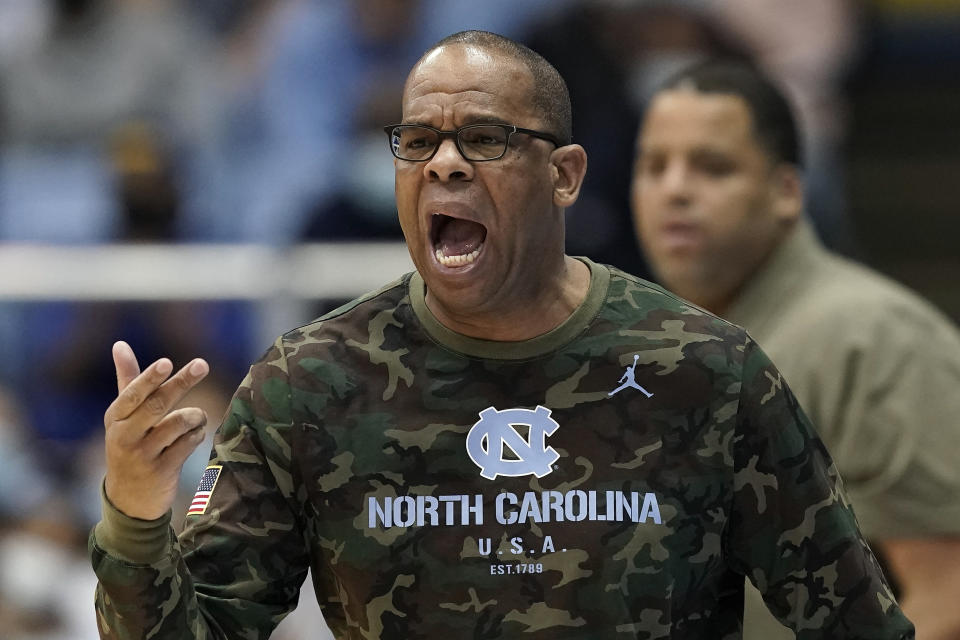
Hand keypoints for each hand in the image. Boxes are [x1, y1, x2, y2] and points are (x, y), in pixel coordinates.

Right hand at [103, 341, 209, 519]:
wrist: (128, 498)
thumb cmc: (130, 444)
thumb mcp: (123, 415)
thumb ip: (127, 379)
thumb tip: (119, 343)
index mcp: (116, 417)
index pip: (133, 394)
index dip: (149, 379)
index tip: (166, 362)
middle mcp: (126, 436)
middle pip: (157, 404)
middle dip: (181, 382)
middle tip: (202, 364)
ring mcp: (143, 455)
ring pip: (179, 423)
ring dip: (195, 416)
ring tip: (196, 418)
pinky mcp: (162, 471)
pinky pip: (189, 443)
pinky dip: (198, 434)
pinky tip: (195, 435)